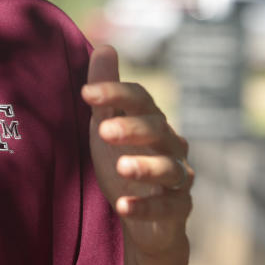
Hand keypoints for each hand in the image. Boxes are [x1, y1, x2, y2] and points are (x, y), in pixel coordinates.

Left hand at [81, 45, 191, 264]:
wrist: (140, 217)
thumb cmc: (122, 159)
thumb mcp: (107, 124)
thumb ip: (108, 91)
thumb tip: (105, 47)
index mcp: (151, 120)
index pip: (141, 99)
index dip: (116, 92)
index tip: (85, 93)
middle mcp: (170, 144)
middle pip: (158, 129)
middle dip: (132, 128)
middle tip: (105, 130)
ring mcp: (178, 177)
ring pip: (171, 168)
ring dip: (146, 167)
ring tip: (122, 168)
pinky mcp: (178, 208)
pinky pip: (169, 207)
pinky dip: (146, 206)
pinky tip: (123, 205)